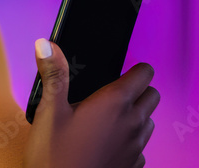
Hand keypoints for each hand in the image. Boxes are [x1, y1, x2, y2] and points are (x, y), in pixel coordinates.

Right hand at [23, 39, 159, 167]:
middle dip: (138, 91)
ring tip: (107, 121)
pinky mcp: (133, 167)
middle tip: (111, 96)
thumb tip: (46, 44)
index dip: (134, 69)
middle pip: (152, 96)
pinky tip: (106, 145)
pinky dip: (130, 142)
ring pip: (149, 122)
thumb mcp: (49, 111)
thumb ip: (53, 74)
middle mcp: (132, 124)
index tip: (119, 72)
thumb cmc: (54, 157)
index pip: (145, 73)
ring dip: (136, 116)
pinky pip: (141, 148)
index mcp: (114, 103)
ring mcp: (136, 148)